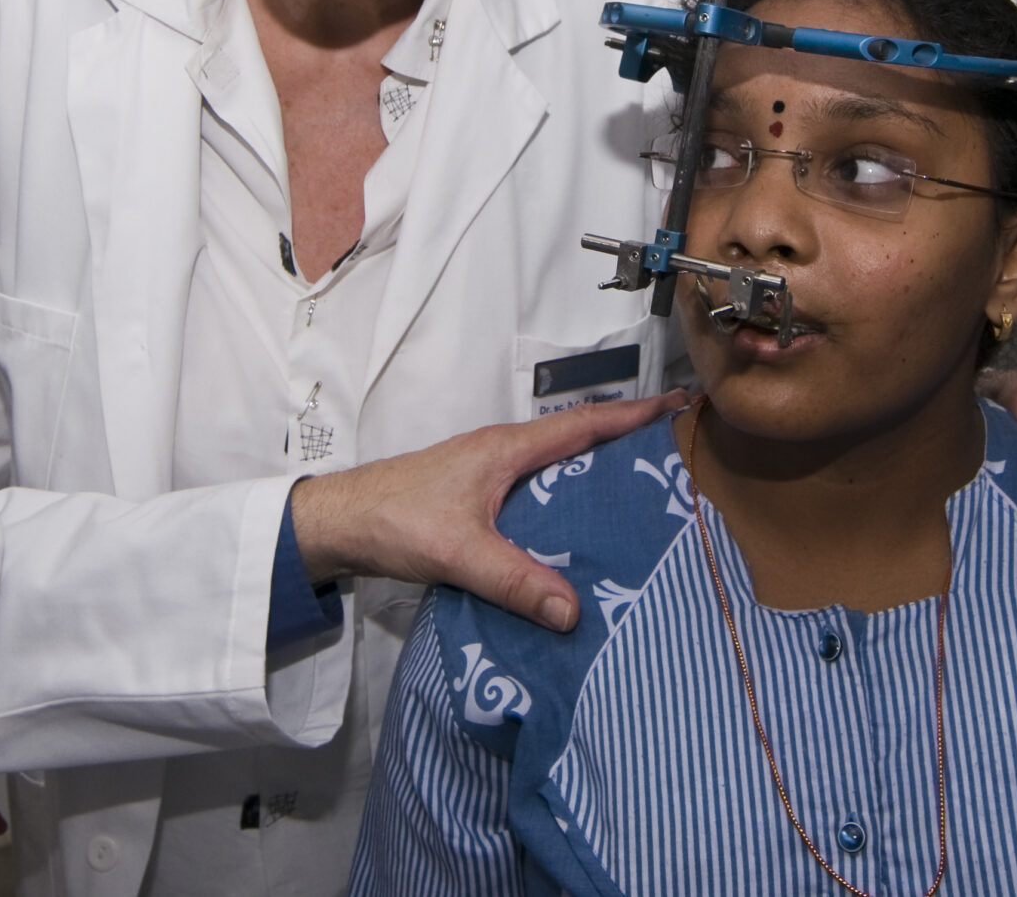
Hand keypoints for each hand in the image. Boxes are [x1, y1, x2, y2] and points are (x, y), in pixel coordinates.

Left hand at [289, 391, 687, 630]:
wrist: (339, 523)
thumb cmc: (393, 519)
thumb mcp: (459, 552)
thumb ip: (515, 581)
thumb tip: (573, 611)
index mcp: (507, 449)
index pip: (584, 424)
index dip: (633, 416)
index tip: (677, 405)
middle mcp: (504, 454)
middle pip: (578, 441)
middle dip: (626, 443)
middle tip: (673, 454)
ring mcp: (490, 475)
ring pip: (557, 468)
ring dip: (596, 474)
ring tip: (640, 496)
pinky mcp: (478, 499)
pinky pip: (538, 493)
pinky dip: (566, 502)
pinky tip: (577, 536)